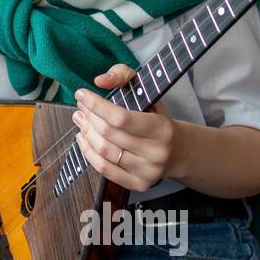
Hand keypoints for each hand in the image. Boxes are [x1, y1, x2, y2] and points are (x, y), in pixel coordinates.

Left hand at [71, 64, 180, 193]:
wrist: (179, 151)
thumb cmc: (158, 118)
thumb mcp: (148, 92)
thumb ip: (124, 75)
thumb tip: (100, 81)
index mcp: (161, 129)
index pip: (120, 118)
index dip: (96, 105)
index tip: (81, 94)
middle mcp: (156, 153)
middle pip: (108, 134)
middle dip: (88, 117)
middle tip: (80, 108)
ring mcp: (147, 171)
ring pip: (104, 151)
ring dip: (85, 132)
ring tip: (80, 120)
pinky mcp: (138, 184)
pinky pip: (104, 169)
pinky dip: (88, 152)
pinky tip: (82, 138)